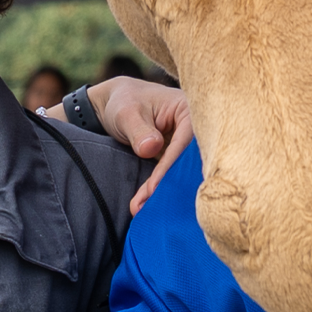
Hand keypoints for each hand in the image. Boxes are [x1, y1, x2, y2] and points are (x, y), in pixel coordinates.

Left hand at [47, 77, 192, 213]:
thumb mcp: (126, 112)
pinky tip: (144, 205)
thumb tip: (151, 148)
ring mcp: (186, 145)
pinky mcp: (178, 158)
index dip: (170, 165)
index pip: (184, 141)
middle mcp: (194, 129)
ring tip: (141, 209)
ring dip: (162, 192)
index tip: (154, 187)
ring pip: (180, 172)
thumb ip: (139, 130)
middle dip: (168, 185)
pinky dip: (158, 190)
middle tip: (148, 206)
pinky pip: (171, 176)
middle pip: (188, 161)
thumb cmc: (124, 102)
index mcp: (189, 111)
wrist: (116, 105)